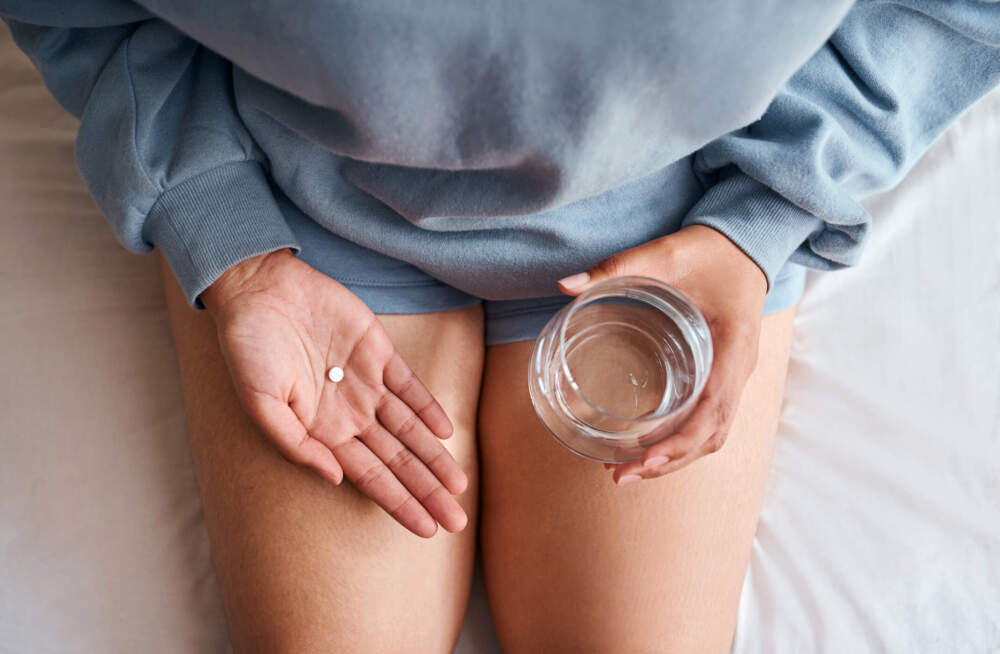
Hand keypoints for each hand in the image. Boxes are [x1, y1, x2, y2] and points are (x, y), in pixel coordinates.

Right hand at [200, 249, 468, 536]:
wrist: (259, 290)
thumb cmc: (248, 349)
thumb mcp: (259, 404)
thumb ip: (296, 444)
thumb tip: (336, 479)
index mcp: (323, 431)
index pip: (371, 477)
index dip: (399, 502)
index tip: (426, 529)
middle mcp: (350, 414)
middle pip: (398, 460)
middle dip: (426, 491)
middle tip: (456, 520)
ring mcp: (367, 383)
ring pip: (410, 428)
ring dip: (434, 456)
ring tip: (459, 485)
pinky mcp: (379, 351)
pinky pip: (410, 385)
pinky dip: (429, 407)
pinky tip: (446, 432)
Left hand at [556, 225, 767, 483]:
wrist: (745, 241)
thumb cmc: (709, 250)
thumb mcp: (663, 254)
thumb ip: (615, 269)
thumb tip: (564, 287)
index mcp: (733, 347)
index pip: (712, 413)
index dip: (678, 444)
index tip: (642, 462)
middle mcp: (740, 369)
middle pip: (711, 436)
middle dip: (669, 462)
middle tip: (621, 476)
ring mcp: (735, 374)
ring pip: (712, 434)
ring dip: (675, 458)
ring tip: (630, 471)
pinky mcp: (725, 373)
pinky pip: (709, 419)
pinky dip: (682, 441)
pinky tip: (651, 447)